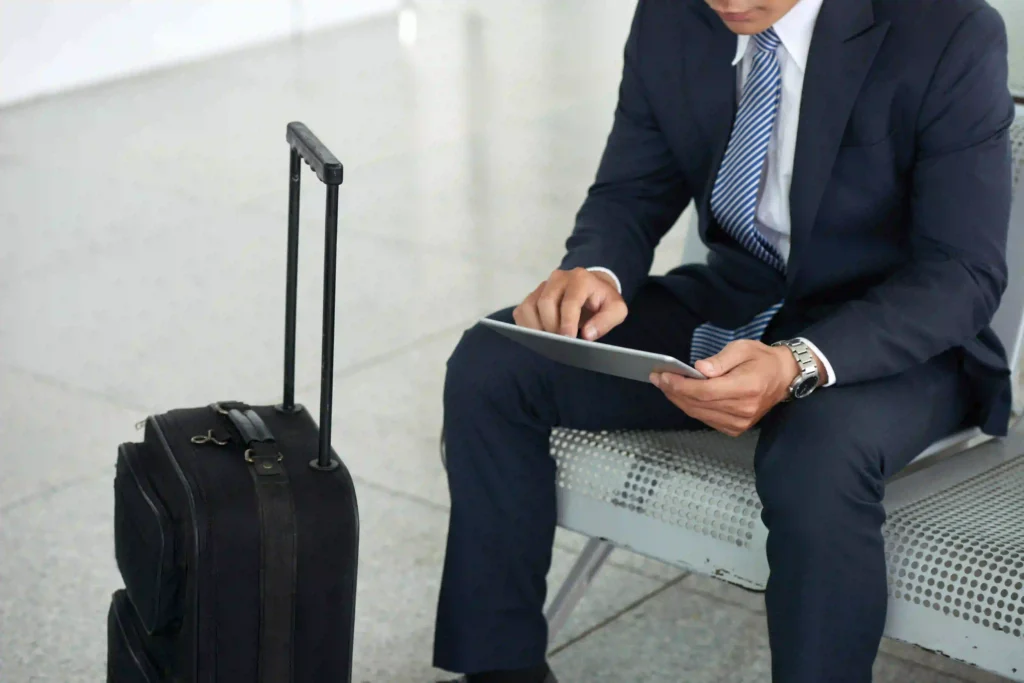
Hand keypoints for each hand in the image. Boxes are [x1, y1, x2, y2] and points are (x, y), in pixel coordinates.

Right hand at [513, 267, 626, 339]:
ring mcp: (543, 286)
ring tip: (549, 341)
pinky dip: (526, 326)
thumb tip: (587, 334)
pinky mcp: (532, 295)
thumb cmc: (603, 301)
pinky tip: (538, 336)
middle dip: (551, 326)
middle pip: (545, 303)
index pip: (569, 302)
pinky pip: (521, 311)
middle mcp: (558, 278)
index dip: (567, 322)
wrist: (592, 288)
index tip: (568, 340)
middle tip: (560, 342)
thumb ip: (606, 321)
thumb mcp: (616, 310)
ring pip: (530, 306)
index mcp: (580, 279)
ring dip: (537, 328)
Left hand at [649, 340, 805, 435]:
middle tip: (657, 378)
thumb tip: (699, 369)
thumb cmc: (761, 359)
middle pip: (699, 404)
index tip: (663, 375)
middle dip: (674, 391)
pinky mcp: (736, 429)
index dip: (681, 385)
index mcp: (747, 388)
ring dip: (678, 400)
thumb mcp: (742, 348)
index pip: (706, 391)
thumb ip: (720, 360)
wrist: (783, 378)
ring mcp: (740, 423)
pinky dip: (690, 407)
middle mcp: (744, 410)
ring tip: (664, 385)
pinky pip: (706, 419)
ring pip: (699, 414)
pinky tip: (679, 395)